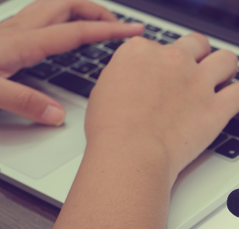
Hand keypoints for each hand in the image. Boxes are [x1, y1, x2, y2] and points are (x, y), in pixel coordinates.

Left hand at [0, 0, 143, 124]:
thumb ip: (26, 103)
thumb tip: (58, 115)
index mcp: (23, 43)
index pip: (77, 31)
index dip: (110, 30)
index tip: (133, 30)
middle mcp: (19, 31)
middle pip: (68, 6)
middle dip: (99, 12)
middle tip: (120, 25)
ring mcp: (11, 30)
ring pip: (54, 7)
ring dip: (81, 11)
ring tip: (98, 23)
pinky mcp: (4, 37)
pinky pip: (40, 17)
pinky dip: (63, 19)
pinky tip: (64, 32)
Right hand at [85, 33, 238, 182]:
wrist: (129, 153)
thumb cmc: (112, 129)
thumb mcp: (105, 87)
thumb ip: (128, 73)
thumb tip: (136, 76)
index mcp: (141, 50)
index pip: (162, 46)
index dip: (164, 63)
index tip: (163, 79)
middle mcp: (173, 59)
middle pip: (197, 44)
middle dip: (199, 57)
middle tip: (196, 74)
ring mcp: (198, 82)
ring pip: (227, 59)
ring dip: (225, 69)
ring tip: (221, 82)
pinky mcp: (216, 107)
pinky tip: (232, 102)